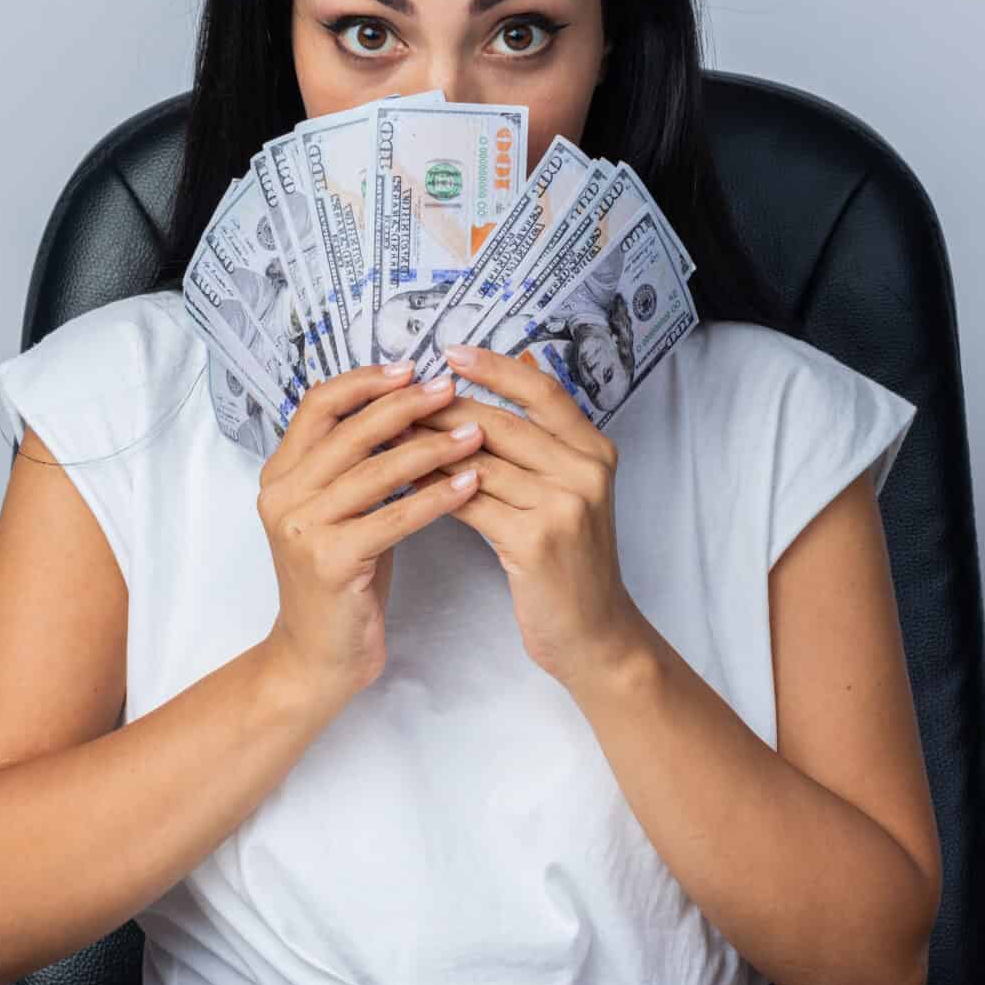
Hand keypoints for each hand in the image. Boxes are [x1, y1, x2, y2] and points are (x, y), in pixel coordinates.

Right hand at [256, 362, 480, 701]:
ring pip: (374, 471)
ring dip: (431, 448)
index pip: (318, 404)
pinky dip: (436, 497)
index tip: (411, 368)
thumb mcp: (342, 511)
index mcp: (281, 474)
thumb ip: (359, 463)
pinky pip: (393, 517)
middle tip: (451, 390)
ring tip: (475, 433)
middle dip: (406, 406)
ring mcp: (302, 528)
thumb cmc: (342, 579)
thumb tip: (409, 407)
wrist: (317, 657)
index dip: (365, 381)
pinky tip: (471, 484)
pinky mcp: (331, 561)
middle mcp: (282, 495)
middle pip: (348, 431)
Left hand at [420, 342, 650, 686]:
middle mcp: (585, 470)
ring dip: (428, 447)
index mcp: (595, 450)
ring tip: (388, 434)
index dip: (495, 367)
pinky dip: (433, 490)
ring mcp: (564, 505)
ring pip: (480, 461)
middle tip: (395, 397)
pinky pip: (470, 502)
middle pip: (502, 423)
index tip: (448, 351)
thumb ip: (541, 446)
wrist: (594, 634)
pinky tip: (405, 482)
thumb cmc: (569, 563)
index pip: (542, 391)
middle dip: (442, 409)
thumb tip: (497, 385)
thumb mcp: (568, 494)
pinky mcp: (536, 540)